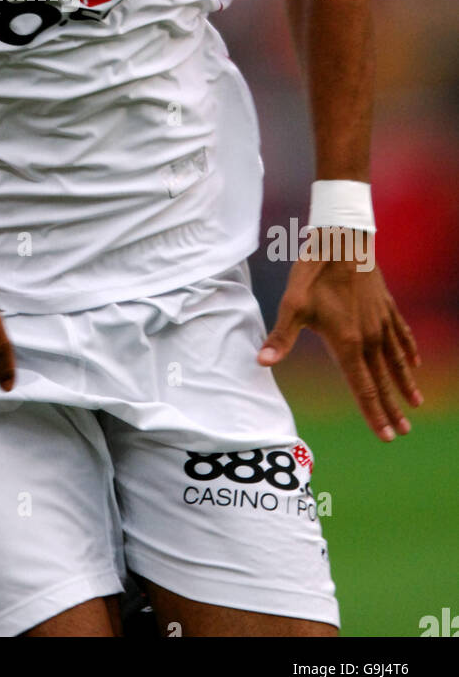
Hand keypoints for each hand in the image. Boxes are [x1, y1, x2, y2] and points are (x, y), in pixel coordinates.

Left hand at [257, 235, 421, 441]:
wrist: (342, 239)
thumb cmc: (314, 271)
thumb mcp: (292, 304)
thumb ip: (281, 337)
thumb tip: (262, 362)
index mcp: (347, 343)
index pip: (363, 387)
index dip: (374, 414)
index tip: (386, 436)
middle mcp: (369, 337)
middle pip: (383, 380)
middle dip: (392, 408)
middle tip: (403, 431)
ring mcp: (381, 322)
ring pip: (396, 360)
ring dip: (405, 383)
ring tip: (415, 403)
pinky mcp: (386, 307)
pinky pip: (401, 335)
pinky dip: (408, 351)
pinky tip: (414, 362)